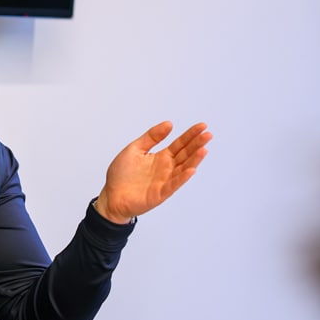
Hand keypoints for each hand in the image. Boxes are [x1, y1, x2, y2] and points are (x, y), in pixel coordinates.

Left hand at [94, 121, 211, 223]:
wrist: (111, 195)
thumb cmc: (122, 174)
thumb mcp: (135, 149)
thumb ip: (152, 137)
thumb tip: (169, 123)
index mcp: (161, 157)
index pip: (180, 144)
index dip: (190, 135)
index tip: (202, 126)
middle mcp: (166, 168)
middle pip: (185, 154)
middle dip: (197, 144)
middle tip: (208, 134)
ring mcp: (165, 181)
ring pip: (183, 169)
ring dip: (194, 160)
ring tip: (203, 149)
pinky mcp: (160, 193)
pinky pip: (173, 184)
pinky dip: (182, 178)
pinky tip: (191, 169)